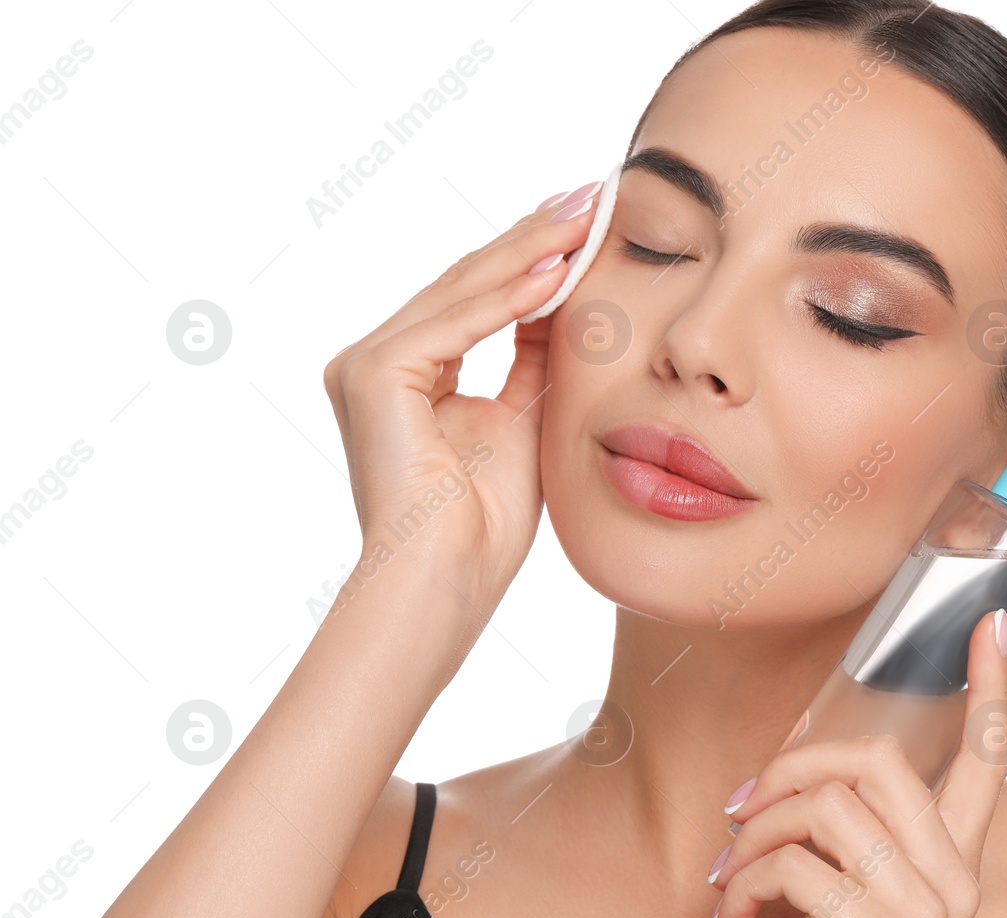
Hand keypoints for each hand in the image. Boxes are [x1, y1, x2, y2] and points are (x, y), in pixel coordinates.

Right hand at [321, 184, 601, 605]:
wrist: (444, 583)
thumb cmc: (482, 527)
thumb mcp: (524, 420)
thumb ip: (533, 358)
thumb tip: (564, 299)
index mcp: (404, 373)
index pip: (477, 298)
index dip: (532, 257)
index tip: (586, 222)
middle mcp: (375, 361)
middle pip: (468, 283)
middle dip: (534, 237)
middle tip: (591, 196)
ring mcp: (366, 364)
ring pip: (462, 291)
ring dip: (531, 252)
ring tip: (586, 217)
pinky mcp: (373, 373)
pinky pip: (456, 323)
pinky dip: (510, 297)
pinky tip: (558, 270)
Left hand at [711, 609, 1006, 917]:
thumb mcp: (852, 907)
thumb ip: (854, 843)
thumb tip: (801, 777)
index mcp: (956, 868)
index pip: (988, 760)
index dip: (990, 687)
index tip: (991, 624)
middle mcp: (955, 881)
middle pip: (880, 759)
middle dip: (796, 765)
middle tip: (746, 805)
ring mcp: (922, 906)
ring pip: (828, 803)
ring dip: (757, 833)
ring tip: (733, 876)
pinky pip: (793, 860)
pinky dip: (745, 882)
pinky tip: (735, 917)